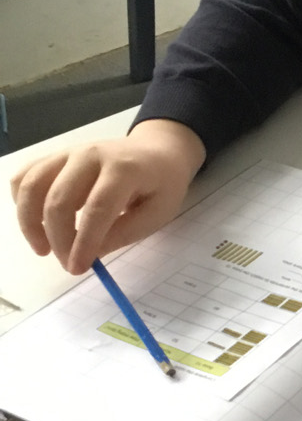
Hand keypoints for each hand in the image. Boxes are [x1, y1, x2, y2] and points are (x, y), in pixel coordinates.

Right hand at [10, 119, 205, 275]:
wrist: (157, 151)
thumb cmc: (161, 185)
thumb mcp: (157, 214)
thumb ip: (123, 233)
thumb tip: (88, 254)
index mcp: (125, 168)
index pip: (97, 208)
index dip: (83, 242)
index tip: (77, 268)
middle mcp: (91, 155)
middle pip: (60, 200)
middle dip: (59, 239)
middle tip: (68, 264)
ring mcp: (69, 152)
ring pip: (32, 185)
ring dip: (30, 223)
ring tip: (43, 249)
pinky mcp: (55, 156)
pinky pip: (25, 177)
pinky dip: (21, 203)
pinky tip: (36, 223)